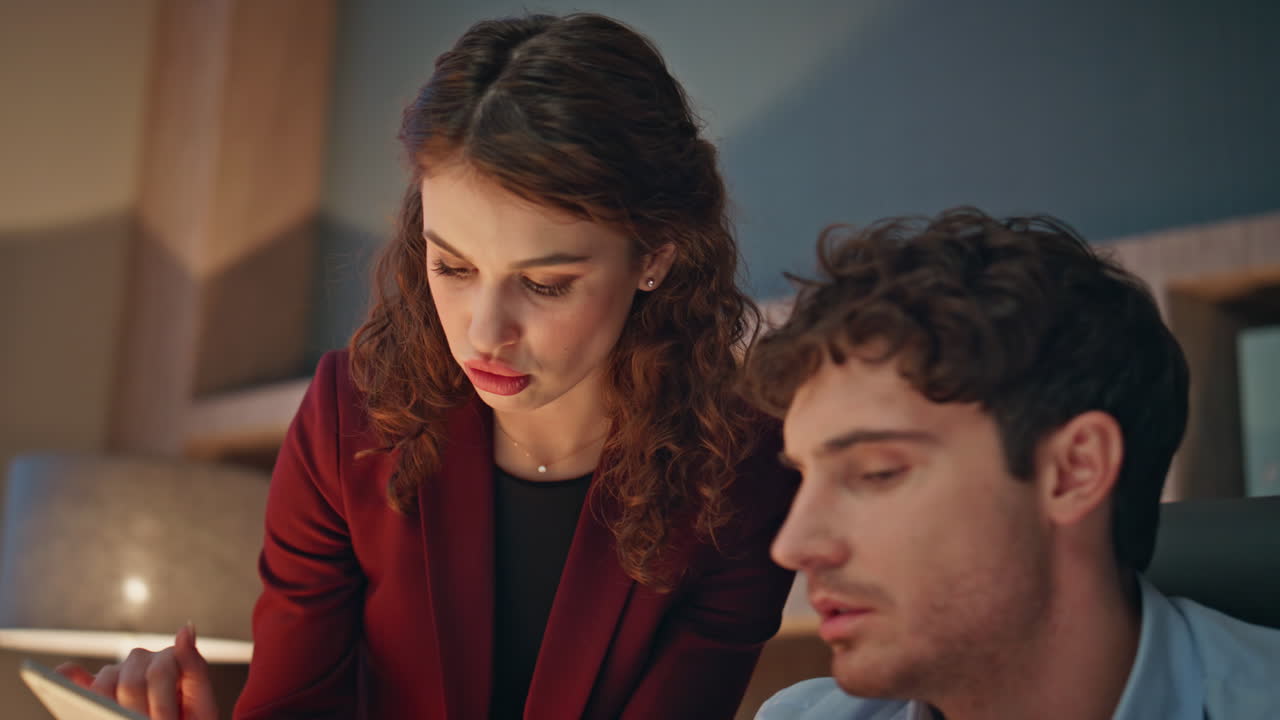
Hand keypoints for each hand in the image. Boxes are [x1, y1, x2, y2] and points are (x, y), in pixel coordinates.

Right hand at [56, 623, 218, 719]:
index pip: (159, 673)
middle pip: (131, 683)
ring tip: (121, 719)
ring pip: (104, 684)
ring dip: (111, 707)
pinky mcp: (96, 688)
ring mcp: (117, 673)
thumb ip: (195, 668)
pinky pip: (75, 677)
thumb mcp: (202, 701)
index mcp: (170, 659)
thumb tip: (185, 628)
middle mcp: (141, 660)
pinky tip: (61, 678)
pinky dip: (66, 677)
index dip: (162, 706)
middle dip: (139, 712)